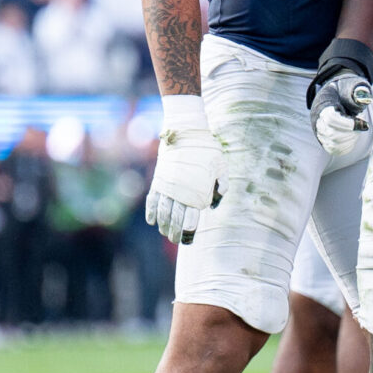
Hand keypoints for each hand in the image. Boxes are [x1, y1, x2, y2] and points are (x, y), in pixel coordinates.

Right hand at [145, 124, 222, 242]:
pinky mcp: (158, 180)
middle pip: (175, 220)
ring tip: (166, 234)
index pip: (190, 220)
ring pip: (162, 212)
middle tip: (177, 241)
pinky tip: (152, 222)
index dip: (189, 233)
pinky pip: (152, 200)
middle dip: (176, 233)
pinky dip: (151, 212)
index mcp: (196, 192)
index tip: (188, 241)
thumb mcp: (221, 168)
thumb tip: (213, 206)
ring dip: (164, 225)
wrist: (186, 132)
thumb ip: (221, 187)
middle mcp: (179, 192)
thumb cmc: (207, 150)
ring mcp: (166, 187)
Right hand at [310, 69, 372, 156]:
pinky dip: (348, 146)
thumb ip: (359, 91)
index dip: (350, 124)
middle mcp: (317, 121)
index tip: (363, 123)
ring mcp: (319, 133)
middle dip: (352, 133)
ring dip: (351, 139)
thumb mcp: (352, 87)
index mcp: (323, 106)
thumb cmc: (344, 92)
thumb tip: (364, 98)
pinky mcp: (324, 142)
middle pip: (333, 135)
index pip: (331, 119)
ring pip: (334, 145)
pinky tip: (353, 136)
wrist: (333, 97)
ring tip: (357, 129)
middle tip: (361, 125)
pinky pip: (335, 150)